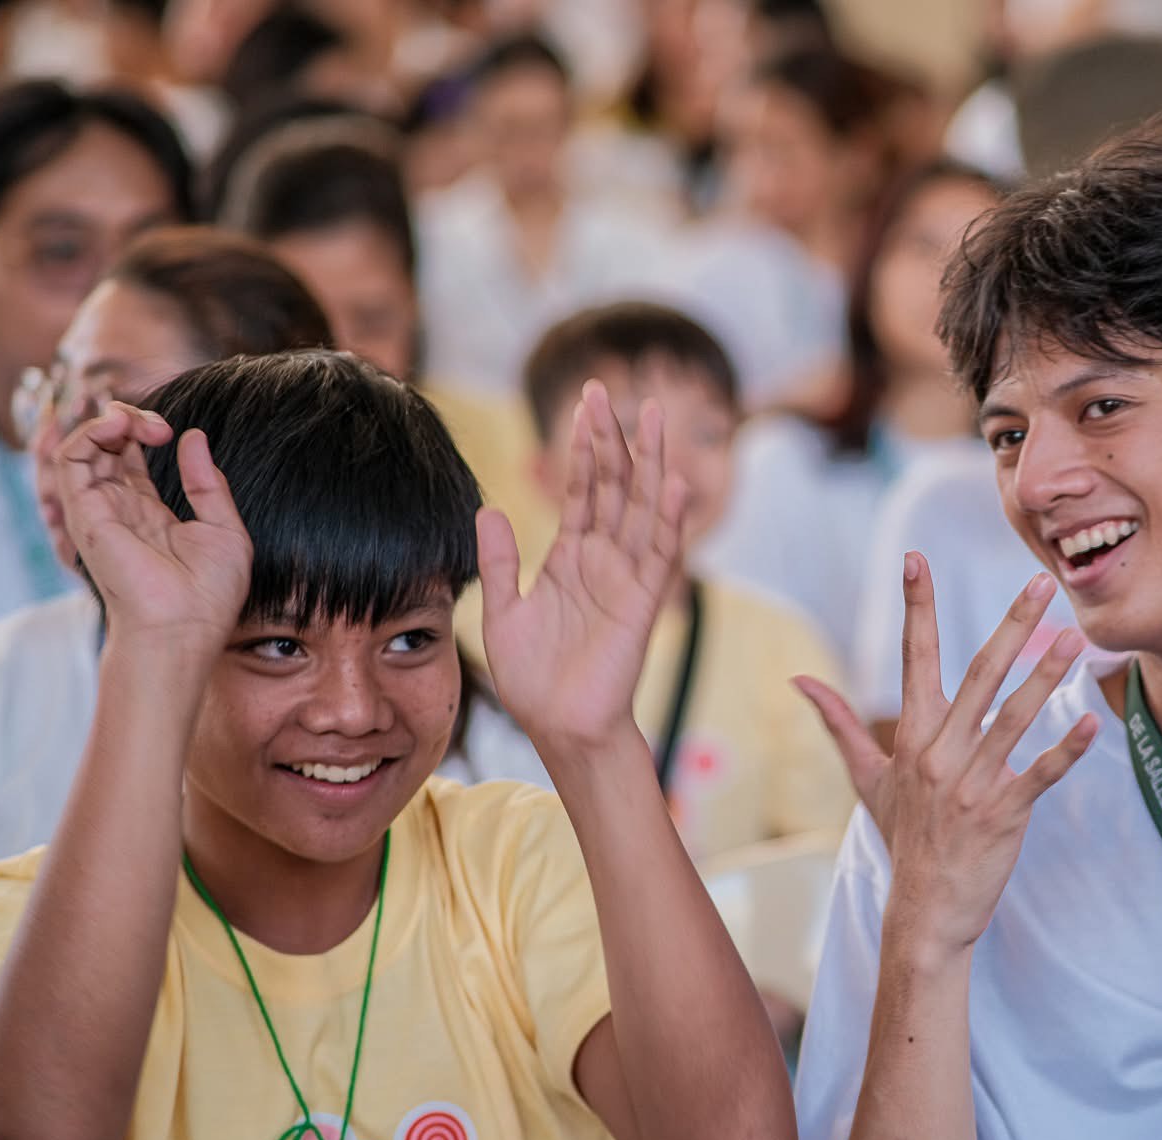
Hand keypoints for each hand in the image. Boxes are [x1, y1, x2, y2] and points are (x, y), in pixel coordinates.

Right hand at [56, 402, 252, 658]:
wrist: (185, 627)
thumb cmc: (209, 594)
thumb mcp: (224, 528)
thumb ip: (207, 483)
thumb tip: (194, 437)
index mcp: (148, 513)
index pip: (130, 457)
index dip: (143, 430)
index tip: (171, 431)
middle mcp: (119, 509)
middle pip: (106, 446)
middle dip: (126, 419)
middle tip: (156, 425)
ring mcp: (99, 511)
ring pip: (83, 447)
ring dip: (108, 421)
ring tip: (137, 421)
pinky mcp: (86, 514)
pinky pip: (72, 460)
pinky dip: (90, 433)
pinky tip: (119, 427)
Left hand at [478, 380, 685, 753]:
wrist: (559, 729)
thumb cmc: (534, 681)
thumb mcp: (503, 613)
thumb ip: (499, 563)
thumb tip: (489, 510)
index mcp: (571, 559)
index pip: (582, 490)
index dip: (583, 447)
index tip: (584, 403)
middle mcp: (604, 561)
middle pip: (614, 485)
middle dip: (612, 438)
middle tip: (607, 388)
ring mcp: (627, 578)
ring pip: (641, 508)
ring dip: (649, 462)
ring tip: (652, 415)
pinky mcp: (643, 604)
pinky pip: (659, 554)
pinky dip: (667, 519)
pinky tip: (672, 483)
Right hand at [798, 555, 1096, 955]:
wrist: (924, 910)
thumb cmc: (904, 838)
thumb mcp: (867, 778)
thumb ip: (838, 724)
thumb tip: (800, 680)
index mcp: (912, 736)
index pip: (912, 656)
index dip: (915, 606)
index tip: (916, 559)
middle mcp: (939, 753)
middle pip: (978, 674)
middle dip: (1010, 625)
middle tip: (1039, 582)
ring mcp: (971, 783)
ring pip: (1013, 718)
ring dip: (1046, 677)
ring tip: (1075, 640)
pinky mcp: (1003, 813)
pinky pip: (1039, 774)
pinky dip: (1067, 749)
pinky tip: (1094, 722)